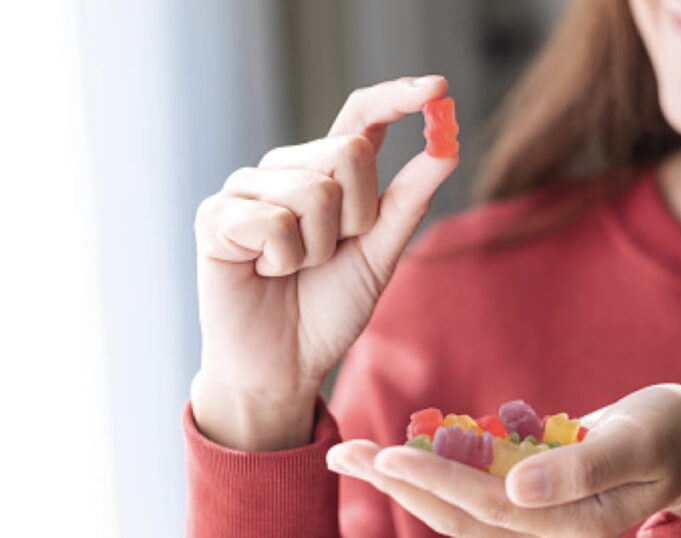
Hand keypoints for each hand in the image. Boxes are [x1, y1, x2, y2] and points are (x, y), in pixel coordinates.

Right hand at [191, 75, 457, 450]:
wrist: (285, 363)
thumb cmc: (329, 308)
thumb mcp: (381, 253)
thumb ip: (408, 200)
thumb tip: (449, 147)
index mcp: (326, 172)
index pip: (361, 117)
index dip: (398, 97)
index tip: (439, 86)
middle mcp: (286, 168)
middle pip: (349, 152)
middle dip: (358, 217)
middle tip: (330, 254)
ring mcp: (247, 189)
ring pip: (314, 191)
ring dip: (319, 248)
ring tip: (295, 269)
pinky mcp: (216, 216)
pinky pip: (274, 222)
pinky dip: (282, 261)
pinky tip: (264, 273)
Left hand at [327, 384, 680, 536]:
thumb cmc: (675, 434)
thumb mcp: (640, 444)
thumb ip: (582, 470)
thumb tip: (517, 490)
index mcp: (575, 526)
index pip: (489, 509)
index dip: (436, 482)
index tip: (388, 455)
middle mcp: (549, 528)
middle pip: (458, 515)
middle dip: (399, 486)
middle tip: (344, 453)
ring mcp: (539, 513)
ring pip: (459, 504)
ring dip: (407, 479)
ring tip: (356, 452)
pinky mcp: (533, 492)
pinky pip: (477, 485)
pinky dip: (439, 467)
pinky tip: (406, 447)